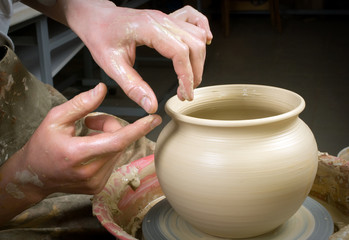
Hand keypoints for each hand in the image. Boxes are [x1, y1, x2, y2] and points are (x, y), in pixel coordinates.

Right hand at [13, 83, 160, 196]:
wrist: (34, 176)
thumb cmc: (42, 146)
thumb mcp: (55, 119)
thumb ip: (81, 104)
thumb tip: (102, 89)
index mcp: (77, 154)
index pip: (116, 140)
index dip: (137, 129)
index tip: (154, 120)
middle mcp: (89, 172)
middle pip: (118, 141)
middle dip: (111, 126)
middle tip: (92, 121)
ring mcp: (95, 182)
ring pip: (118, 151)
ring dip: (110, 139)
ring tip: (88, 135)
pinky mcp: (98, 186)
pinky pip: (113, 161)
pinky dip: (107, 151)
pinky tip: (91, 149)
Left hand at [65, 1, 212, 112]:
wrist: (96, 18)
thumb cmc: (101, 36)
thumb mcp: (111, 65)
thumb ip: (132, 87)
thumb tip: (151, 105)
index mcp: (148, 29)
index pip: (180, 52)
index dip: (186, 76)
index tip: (185, 94)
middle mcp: (161, 20)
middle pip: (193, 44)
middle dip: (195, 71)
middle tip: (186, 92)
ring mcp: (166, 17)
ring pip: (196, 35)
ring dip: (199, 58)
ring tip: (190, 78)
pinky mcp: (167, 19)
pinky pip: (193, 20)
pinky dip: (202, 31)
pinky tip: (205, 42)